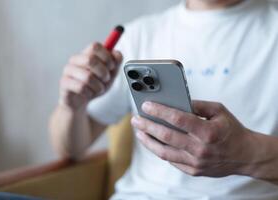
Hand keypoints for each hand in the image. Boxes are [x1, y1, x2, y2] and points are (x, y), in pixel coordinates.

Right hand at [59, 42, 122, 109]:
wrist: (80, 102)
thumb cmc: (94, 86)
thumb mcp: (109, 75)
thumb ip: (115, 63)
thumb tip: (117, 54)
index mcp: (86, 54)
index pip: (95, 46)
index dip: (107, 56)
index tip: (111, 67)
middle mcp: (75, 60)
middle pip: (90, 59)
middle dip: (103, 73)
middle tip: (105, 80)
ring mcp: (68, 71)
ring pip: (87, 77)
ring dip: (98, 86)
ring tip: (98, 89)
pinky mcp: (64, 83)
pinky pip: (81, 88)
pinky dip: (90, 93)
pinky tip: (89, 94)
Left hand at [131, 100, 254, 176]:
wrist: (245, 156)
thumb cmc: (231, 130)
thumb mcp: (219, 111)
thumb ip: (198, 105)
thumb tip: (177, 101)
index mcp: (208, 131)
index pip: (178, 119)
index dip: (159, 111)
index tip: (146, 105)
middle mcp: (200, 149)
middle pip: (166, 136)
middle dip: (147, 126)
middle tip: (136, 119)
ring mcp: (195, 162)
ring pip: (164, 152)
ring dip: (148, 140)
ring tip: (139, 131)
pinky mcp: (193, 171)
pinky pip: (171, 160)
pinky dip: (159, 149)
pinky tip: (153, 141)